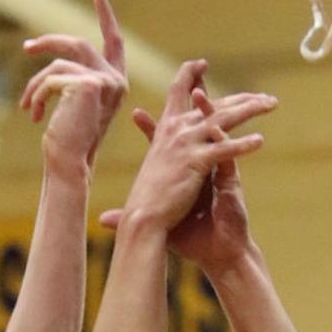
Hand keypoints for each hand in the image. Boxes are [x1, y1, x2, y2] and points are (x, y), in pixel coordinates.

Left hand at [20, 0, 126, 171]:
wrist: (69, 165)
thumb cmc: (69, 142)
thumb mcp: (73, 104)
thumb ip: (73, 77)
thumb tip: (46, 50)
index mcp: (115, 84)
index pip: (114, 43)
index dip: (106, 16)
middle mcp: (115, 81)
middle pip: (78, 43)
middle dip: (49, 42)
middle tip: (27, 47)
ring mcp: (104, 82)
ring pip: (60, 62)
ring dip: (36, 82)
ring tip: (25, 105)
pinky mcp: (87, 85)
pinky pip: (52, 77)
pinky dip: (36, 94)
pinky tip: (32, 114)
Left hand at [102, 89, 268, 270]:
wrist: (218, 254)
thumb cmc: (191, 241)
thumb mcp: (158, 226)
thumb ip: (133, 217)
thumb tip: (102, 219)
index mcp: (182, 173)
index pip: (166, 145)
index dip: (152, 128)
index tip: (136, 113)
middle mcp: (200, 166)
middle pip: (194, 126)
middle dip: (190, 102)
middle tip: (186, 77)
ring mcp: (216, 171)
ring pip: (214, 134)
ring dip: (207, 112)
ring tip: (198, 91)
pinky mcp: (230, 182)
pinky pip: (228, 156)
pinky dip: (224, 140)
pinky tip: (218, 125)